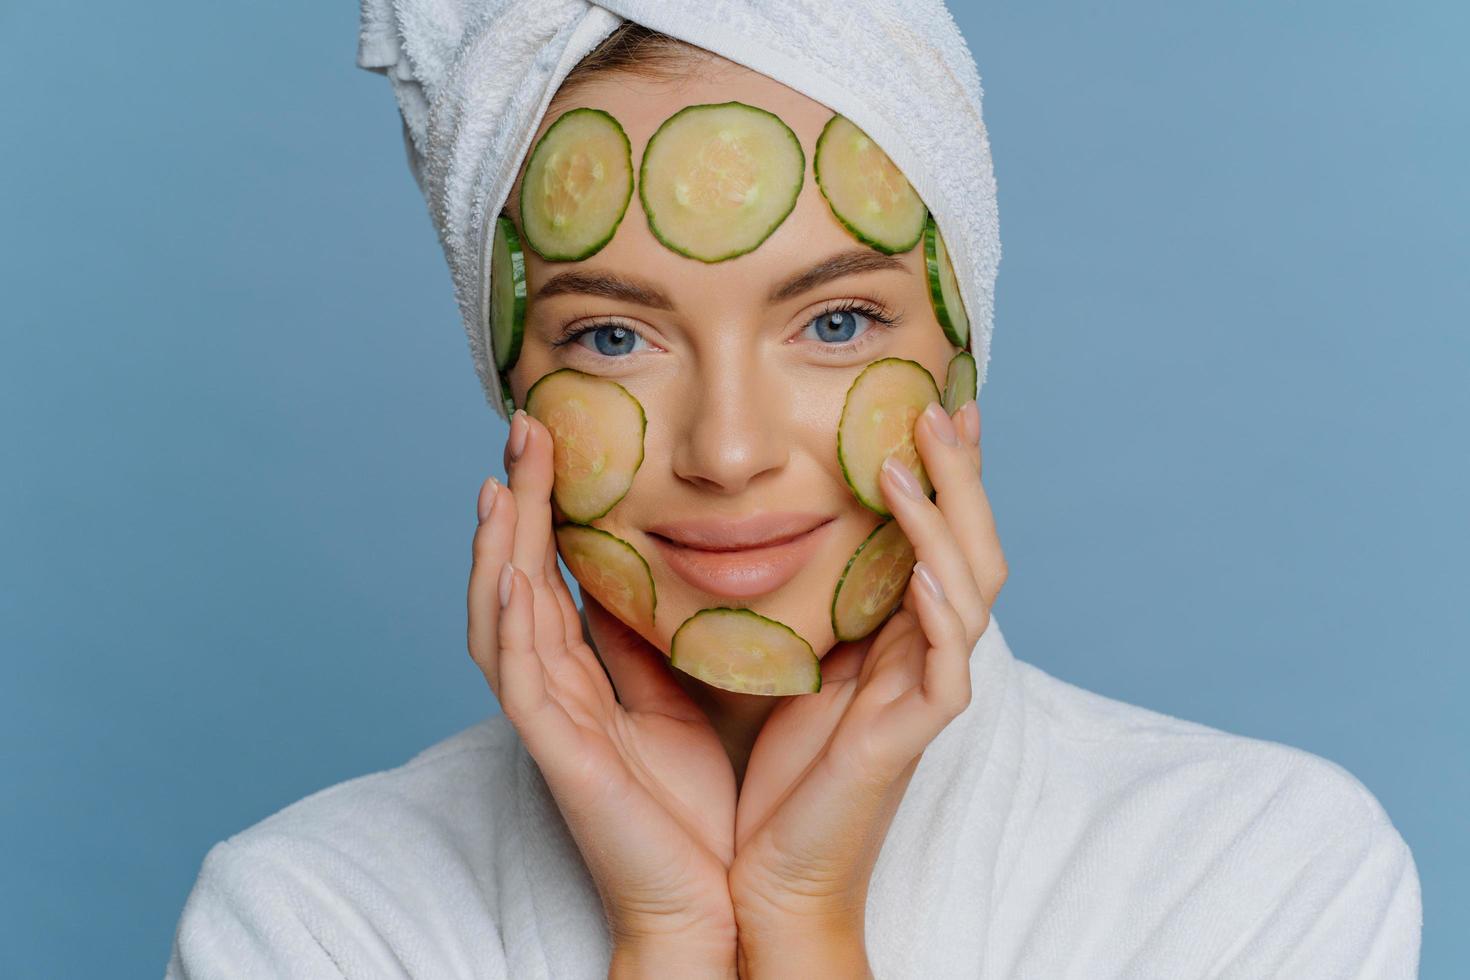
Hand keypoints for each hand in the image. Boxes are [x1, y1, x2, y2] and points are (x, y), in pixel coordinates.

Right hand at [467, 409, 738, 952]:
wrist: (708, 898)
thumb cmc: (691, 809)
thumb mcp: (675, 702)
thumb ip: (646, 643)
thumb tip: (644, 577)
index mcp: (580, 677)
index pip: (546, 574)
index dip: (540, 507)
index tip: (550, 437)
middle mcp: (553, 691)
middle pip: (512, 580)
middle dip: (513, 505)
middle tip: (521, 428)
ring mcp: (550, 724)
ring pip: (501, 622)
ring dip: (496, 550)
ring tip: (500, 482)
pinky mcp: (562, 761)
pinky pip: (525, 686)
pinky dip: (513, 630)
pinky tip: (515, 579)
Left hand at [728, 398, 1006, 939]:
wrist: (767, 869)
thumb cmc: (771, 771)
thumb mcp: (777, 658)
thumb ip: (785, 596)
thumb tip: (740, 522)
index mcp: (899, 634)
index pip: (938, 535)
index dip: (943, 473)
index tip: (927, 404)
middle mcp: (926, 652)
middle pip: (974, 544)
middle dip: (962, 474)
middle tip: (939, 406)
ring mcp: (928, 690)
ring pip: (971, 586)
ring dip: (944, 518)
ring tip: (909, 460)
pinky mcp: (914, 732)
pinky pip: (949, 659)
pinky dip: (939, 605)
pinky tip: (917, 566)